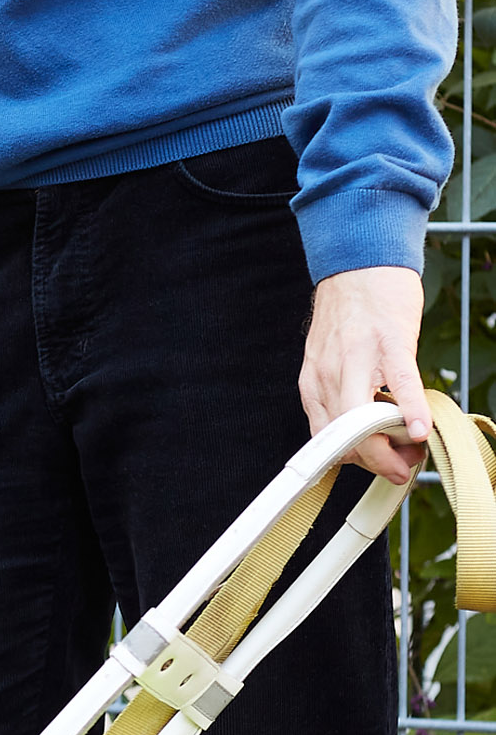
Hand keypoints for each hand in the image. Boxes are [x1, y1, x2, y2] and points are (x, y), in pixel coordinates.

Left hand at [298, 264, 429, 483]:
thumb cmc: (351, 318)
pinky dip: (411, 411)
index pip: (325, 440)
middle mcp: (328, 376)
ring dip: (393, 444)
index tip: (378, 468)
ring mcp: (357, 359)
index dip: (355, 462)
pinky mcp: (389, 343)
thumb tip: (371, 436)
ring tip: (414, 451)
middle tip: (401, 469)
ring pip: (366, 418)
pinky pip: (401, 384)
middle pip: (344, 437)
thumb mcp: (332, 364)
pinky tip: (422, 430)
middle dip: (375, 462)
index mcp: (313, 385)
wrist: (359, 264)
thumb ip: (343, 397)